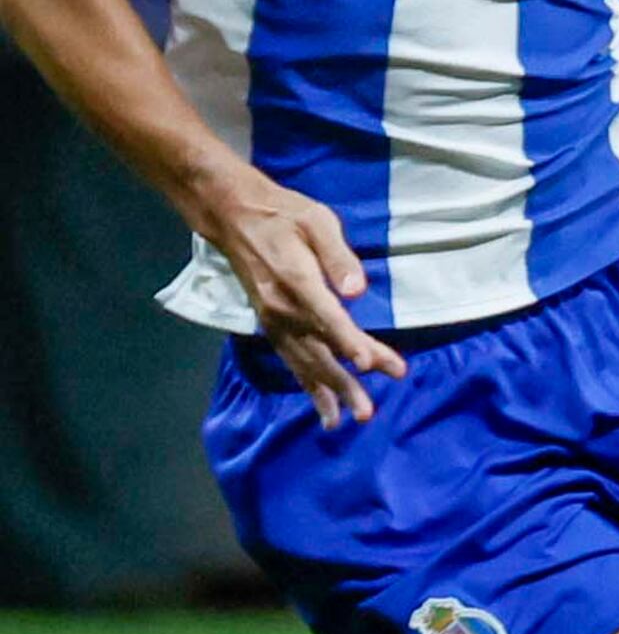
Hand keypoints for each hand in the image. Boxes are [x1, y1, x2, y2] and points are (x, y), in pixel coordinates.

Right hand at [189, 167, 404, 427]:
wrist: (234, 216)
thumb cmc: (284, 215)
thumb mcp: (317, 221)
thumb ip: (339, 256)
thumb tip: (359, 290)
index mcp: (296, 280)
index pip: (327, 317)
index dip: (349, 341)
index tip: (370, 365)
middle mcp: (282, 308)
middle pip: (318, 349)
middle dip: (346, 381)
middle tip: (369, 411)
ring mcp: (273, 319)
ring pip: (305, 362)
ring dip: (329, 392)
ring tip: (351, 419)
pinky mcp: (271, 324)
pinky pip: (292, 360)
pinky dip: (308, 386)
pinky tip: (325, 408)